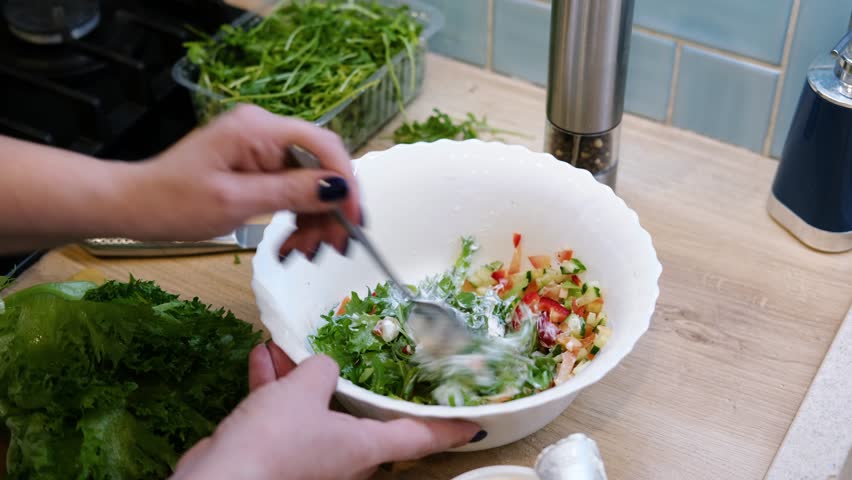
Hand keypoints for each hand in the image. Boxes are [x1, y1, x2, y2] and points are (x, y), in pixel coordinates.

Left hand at [129, 104, 361, 256]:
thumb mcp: (236, 201)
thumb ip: (291, 193)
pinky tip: (292, 244)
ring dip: (314, 220)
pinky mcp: (256, 167)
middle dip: (330, 209)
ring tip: (303, 252)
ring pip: (309, 184)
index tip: (354, 219)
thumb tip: (339, 188)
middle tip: (332, 247)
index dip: (346, 182)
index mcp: (258, 128)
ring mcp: (261, 149)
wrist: (133, 206)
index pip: (324, 145)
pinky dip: (296, 218)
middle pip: (320, 168)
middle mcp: (264, 132)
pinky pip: (291, 191)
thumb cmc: (172, 202)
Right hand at [171, 342, 479, 479]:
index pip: (420, 436)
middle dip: (349, 380)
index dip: (448, 427)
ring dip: (299, 375)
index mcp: (363, 448)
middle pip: (359, 415)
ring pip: (313, 408)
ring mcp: (307, 456)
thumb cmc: (276, 443)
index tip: (474, 421)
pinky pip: (281, 413)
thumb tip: (323, 366)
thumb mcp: (304, 391)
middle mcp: (341, 456)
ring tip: (287, 344)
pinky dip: (273, 387)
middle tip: (359, 350)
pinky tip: (262, 356)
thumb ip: (321, 370)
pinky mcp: (274, 453)